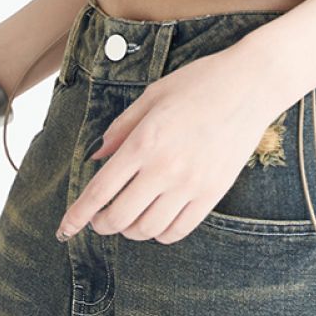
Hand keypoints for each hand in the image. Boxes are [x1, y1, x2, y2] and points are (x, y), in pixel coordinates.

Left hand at [55, 49, 278, 244]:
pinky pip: (178, 230)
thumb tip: (97, 157)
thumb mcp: (153, 95)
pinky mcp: (212, 194)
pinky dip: (159, 233)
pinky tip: (156, 219)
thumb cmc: (199, 83)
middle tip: (98, 218)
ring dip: (130, 229)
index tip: (64, 228)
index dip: (78, 214)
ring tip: (128, 216)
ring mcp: (191, 184)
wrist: (251, 85)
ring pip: (147, 230)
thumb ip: (121, 129)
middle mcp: (165, 168)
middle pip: (119, 218)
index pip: (100, 190)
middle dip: (101, 224)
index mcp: (145, 141)